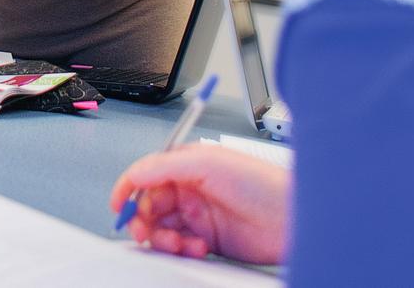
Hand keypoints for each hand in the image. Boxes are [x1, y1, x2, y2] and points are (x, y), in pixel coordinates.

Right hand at [109, 144, 288, 264]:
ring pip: (162, 228)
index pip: (145, 174)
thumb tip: (135, 174)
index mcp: (185, 164)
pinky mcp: (208, 240)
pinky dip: (181, 250)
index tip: (119, 205)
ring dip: (163, 238)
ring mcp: (198, 215)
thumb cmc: (262, 183)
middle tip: (146, 232)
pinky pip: (179, 247)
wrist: (294, 219)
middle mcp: (189, 189)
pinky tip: (197, 247)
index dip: (128, 189)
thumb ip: (165, 166)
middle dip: (144, 220)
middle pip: (149, 205)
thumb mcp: (207, 164)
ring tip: (178, 242)